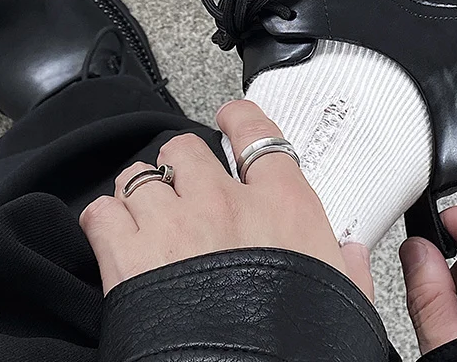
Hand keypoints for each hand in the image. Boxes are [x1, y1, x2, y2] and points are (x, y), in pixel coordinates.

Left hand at [79, 100, 372, 299]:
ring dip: (142, 190)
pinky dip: (106, 220)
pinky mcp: (129, 257)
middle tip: (185, 184)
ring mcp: (174, 224)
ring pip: (141, 175)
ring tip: (146, 210)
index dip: (239, 118)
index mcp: (282, 205)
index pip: (257, 133)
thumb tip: (353, 254)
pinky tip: (116, 235)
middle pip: (187, 149)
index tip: (232, 117)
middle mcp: (225, 202)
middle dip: (182, 162)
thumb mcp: (340, 299)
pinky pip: (103, 213)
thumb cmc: (296, 343)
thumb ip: (347, 267)